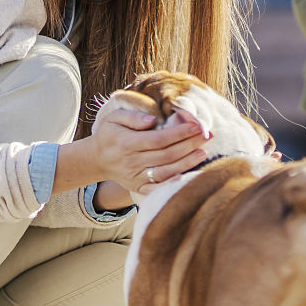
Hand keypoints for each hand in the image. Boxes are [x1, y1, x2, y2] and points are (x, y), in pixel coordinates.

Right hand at [89, 107, 207, 194]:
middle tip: (207, 135)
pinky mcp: (139, 187)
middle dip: (190, 145)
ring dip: (187, 163)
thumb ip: (133, 117)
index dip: (179, 133)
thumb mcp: (114, 118)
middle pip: (167, 155)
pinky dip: (173, 185)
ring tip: (204, 152)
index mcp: (127, 143)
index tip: (197, 125)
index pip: (159, 139)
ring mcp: (136, 176)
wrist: (98, 159)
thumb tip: (153, 119)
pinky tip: (188, 177)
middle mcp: (132, 161)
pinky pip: (157, 188)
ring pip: (166, 171)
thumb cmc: (110, 134)